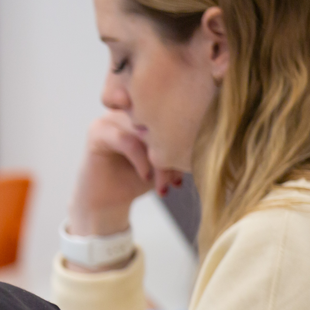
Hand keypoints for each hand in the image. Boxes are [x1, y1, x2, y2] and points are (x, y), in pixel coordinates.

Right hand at [67, 111, 181, 237]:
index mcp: (148, 109)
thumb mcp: (167, 159)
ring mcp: (111, 117)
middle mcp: (129, 108)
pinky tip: (146, 177)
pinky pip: (126, 140)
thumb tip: (211, 135)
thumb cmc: (139, 178)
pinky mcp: (97, 131)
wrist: (108, 201)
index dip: (186, 139)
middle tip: (178, 180)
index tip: (192, 165)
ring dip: (157, 161)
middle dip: (171, 154)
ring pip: (144, 133)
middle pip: (159, 123)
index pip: (174, 114)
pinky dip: (140, 160)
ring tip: (164, 184)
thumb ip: (181, 144)